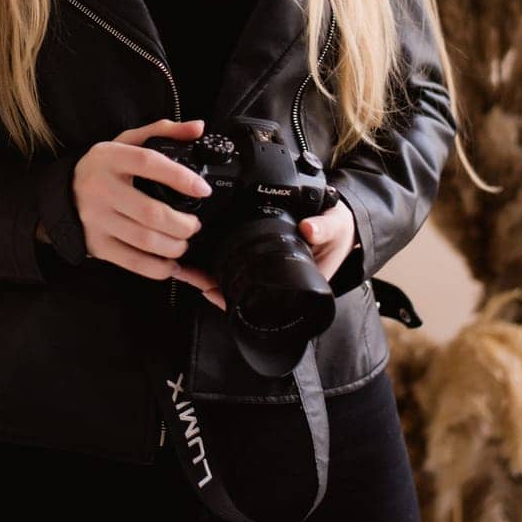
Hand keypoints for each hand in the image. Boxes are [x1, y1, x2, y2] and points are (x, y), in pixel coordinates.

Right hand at [71, 118, 212, 279]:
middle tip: (194, 224)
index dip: (180, 177)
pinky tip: (170, 263)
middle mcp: (100, 188)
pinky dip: (158, 268)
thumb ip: (163, 131)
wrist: (62, 194)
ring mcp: (96, 219)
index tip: (202, 189)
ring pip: (145, 240)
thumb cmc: (104, 167)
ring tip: (183, 241)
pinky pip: (132, 262)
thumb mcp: (127, 142)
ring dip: (175, 246)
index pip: (148, 163)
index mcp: (110, 158)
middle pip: (151, 212)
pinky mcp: (96, 244)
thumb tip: (198, 128)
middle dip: (183, 224)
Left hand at [172, 197, 359, 307]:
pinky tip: (195, 255)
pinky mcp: (259, 256)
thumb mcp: (336, 226)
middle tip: (185, 274)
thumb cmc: (337, 231)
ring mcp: (265, 271)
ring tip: (181, 266)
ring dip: (206, 273)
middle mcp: (276, 282)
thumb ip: (324, 227)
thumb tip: (308, 228)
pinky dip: (214, 261)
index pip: (259, 301)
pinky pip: (233, 264)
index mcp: (295, 283)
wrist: (339, 221)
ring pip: (231, 278)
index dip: (233, 298)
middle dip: (209, 284)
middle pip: (237, 291)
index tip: (210, 289)